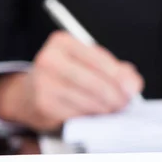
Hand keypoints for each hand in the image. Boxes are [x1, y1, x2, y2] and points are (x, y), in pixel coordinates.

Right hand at [0, 31, 143, 131]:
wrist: (28, 95)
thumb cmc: (65, 77)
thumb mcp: (88, 63)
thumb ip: (115, 69)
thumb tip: (132, 84)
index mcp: (62, 42)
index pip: (98, 59)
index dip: (119, 77)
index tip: (132, 89)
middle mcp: (50, 60)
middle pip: (95, 82)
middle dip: (116, 97)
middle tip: (125, 104)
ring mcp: (44, 84)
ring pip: (89, 101)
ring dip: (106, 110)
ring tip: (112, 111)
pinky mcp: (45, 106)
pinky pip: (78, 115)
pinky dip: (92, 118)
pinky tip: (95, 116)